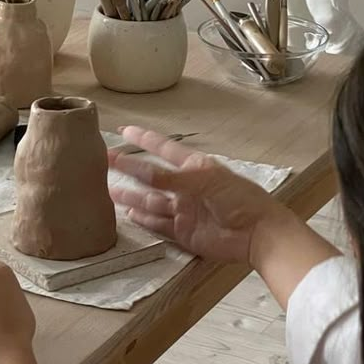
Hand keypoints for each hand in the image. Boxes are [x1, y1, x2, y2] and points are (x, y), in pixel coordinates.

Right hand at [109, 127, 285, 264]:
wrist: (258, 232)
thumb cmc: (237, 198)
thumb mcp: (203, 181)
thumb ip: (170, 178)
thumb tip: (141, 172)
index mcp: (194, 167)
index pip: (163, 149)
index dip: (144, 140)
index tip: (125, 131)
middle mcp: (186, 187)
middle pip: (151, 176)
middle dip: (129, 168)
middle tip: (105, 161)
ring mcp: (184, 210)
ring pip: (150, 201)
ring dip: (130, 196)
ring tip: (107, 189)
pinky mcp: (184, 232)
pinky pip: (158, 225)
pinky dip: (143, 220)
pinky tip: (128, 214)